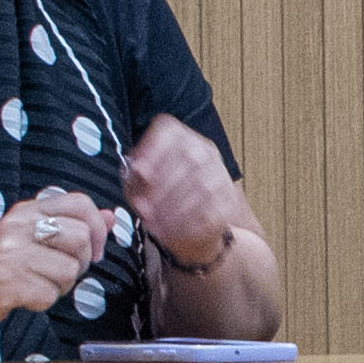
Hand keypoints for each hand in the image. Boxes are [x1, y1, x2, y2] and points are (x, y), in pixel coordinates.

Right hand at [0, 184, 122, 336]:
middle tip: (58, 272)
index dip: (97, 227)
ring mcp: (11, 254)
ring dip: (60, 286)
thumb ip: (68, 225)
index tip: (92, 249)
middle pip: (81, 237)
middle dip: (80, 262)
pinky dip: (42, 301)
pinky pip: (50, 294)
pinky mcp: (8, 283)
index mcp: (25, 211)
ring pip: (69, 269)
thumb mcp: (27, 237)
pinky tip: (24, 296)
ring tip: (36, 283)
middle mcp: (18, 227)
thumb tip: (110, 216)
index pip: (80, 202)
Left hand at [119, 117, 248, 276]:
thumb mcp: (138, 184)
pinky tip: (172, 232)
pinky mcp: (228, 200)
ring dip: (175, 208)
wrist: (192, 223)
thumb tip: (140, 174)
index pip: (169, 131)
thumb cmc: (158, 197)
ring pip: (203, 185)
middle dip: (162, 187)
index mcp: (178, 137)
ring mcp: (219, 173)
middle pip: (189, 157)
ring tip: (154, 224)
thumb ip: (134, 177)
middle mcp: (204, 149)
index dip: (154, 149)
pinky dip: (188, 222)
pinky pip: (213, 209)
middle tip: (144, 209)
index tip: (140, 173)